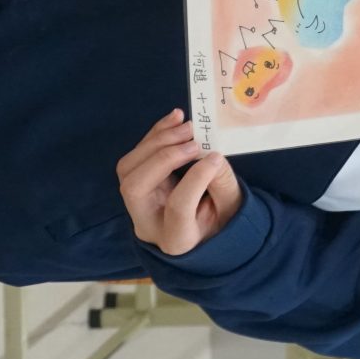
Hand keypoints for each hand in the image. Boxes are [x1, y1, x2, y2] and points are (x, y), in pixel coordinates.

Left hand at [117, 109, 242, 256]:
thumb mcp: (232, 208)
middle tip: (193, 139)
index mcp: (176, 239)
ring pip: (128, 169)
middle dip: (163, 157)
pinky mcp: (138, 183)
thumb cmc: (222, 220)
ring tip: (187, 126)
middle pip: (135, 187)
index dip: (196, 178)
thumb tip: (212, 154)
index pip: (176, 207)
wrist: (206, 229)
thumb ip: (222, 183)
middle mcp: (148, 223)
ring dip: (156, 141)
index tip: (216, 156)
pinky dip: (155, 134)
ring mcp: (137, 204)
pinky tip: (175, 119)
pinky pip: (136, 156)